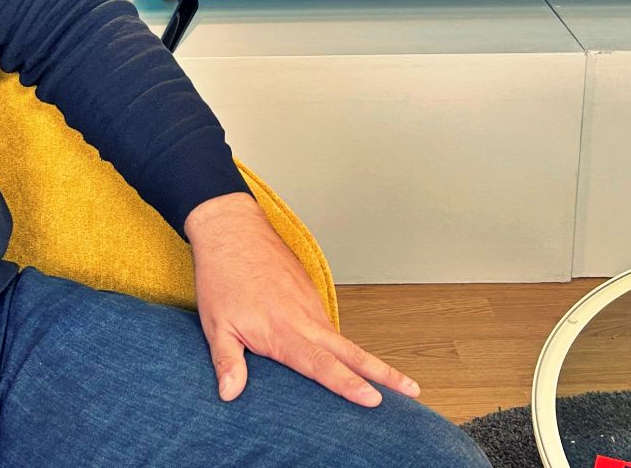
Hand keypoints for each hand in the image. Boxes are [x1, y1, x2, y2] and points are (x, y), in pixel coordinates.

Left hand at [184, 192, 420, 407]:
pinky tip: (346, 358)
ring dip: (367, 361)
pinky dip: (342, 343)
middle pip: (351, 352)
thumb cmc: (223, 278)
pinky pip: (328, 324)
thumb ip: (227, 362)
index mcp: (284, 332)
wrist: (233, 231)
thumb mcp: (217, 325)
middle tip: (413, 391)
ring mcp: (311, 305)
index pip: (322, 365)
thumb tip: (230, 394)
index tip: (374, 399)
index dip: (349, 384)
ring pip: (342, 339)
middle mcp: (305, 320)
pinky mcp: (310, 293)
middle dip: (384, 374)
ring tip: (391, 383)